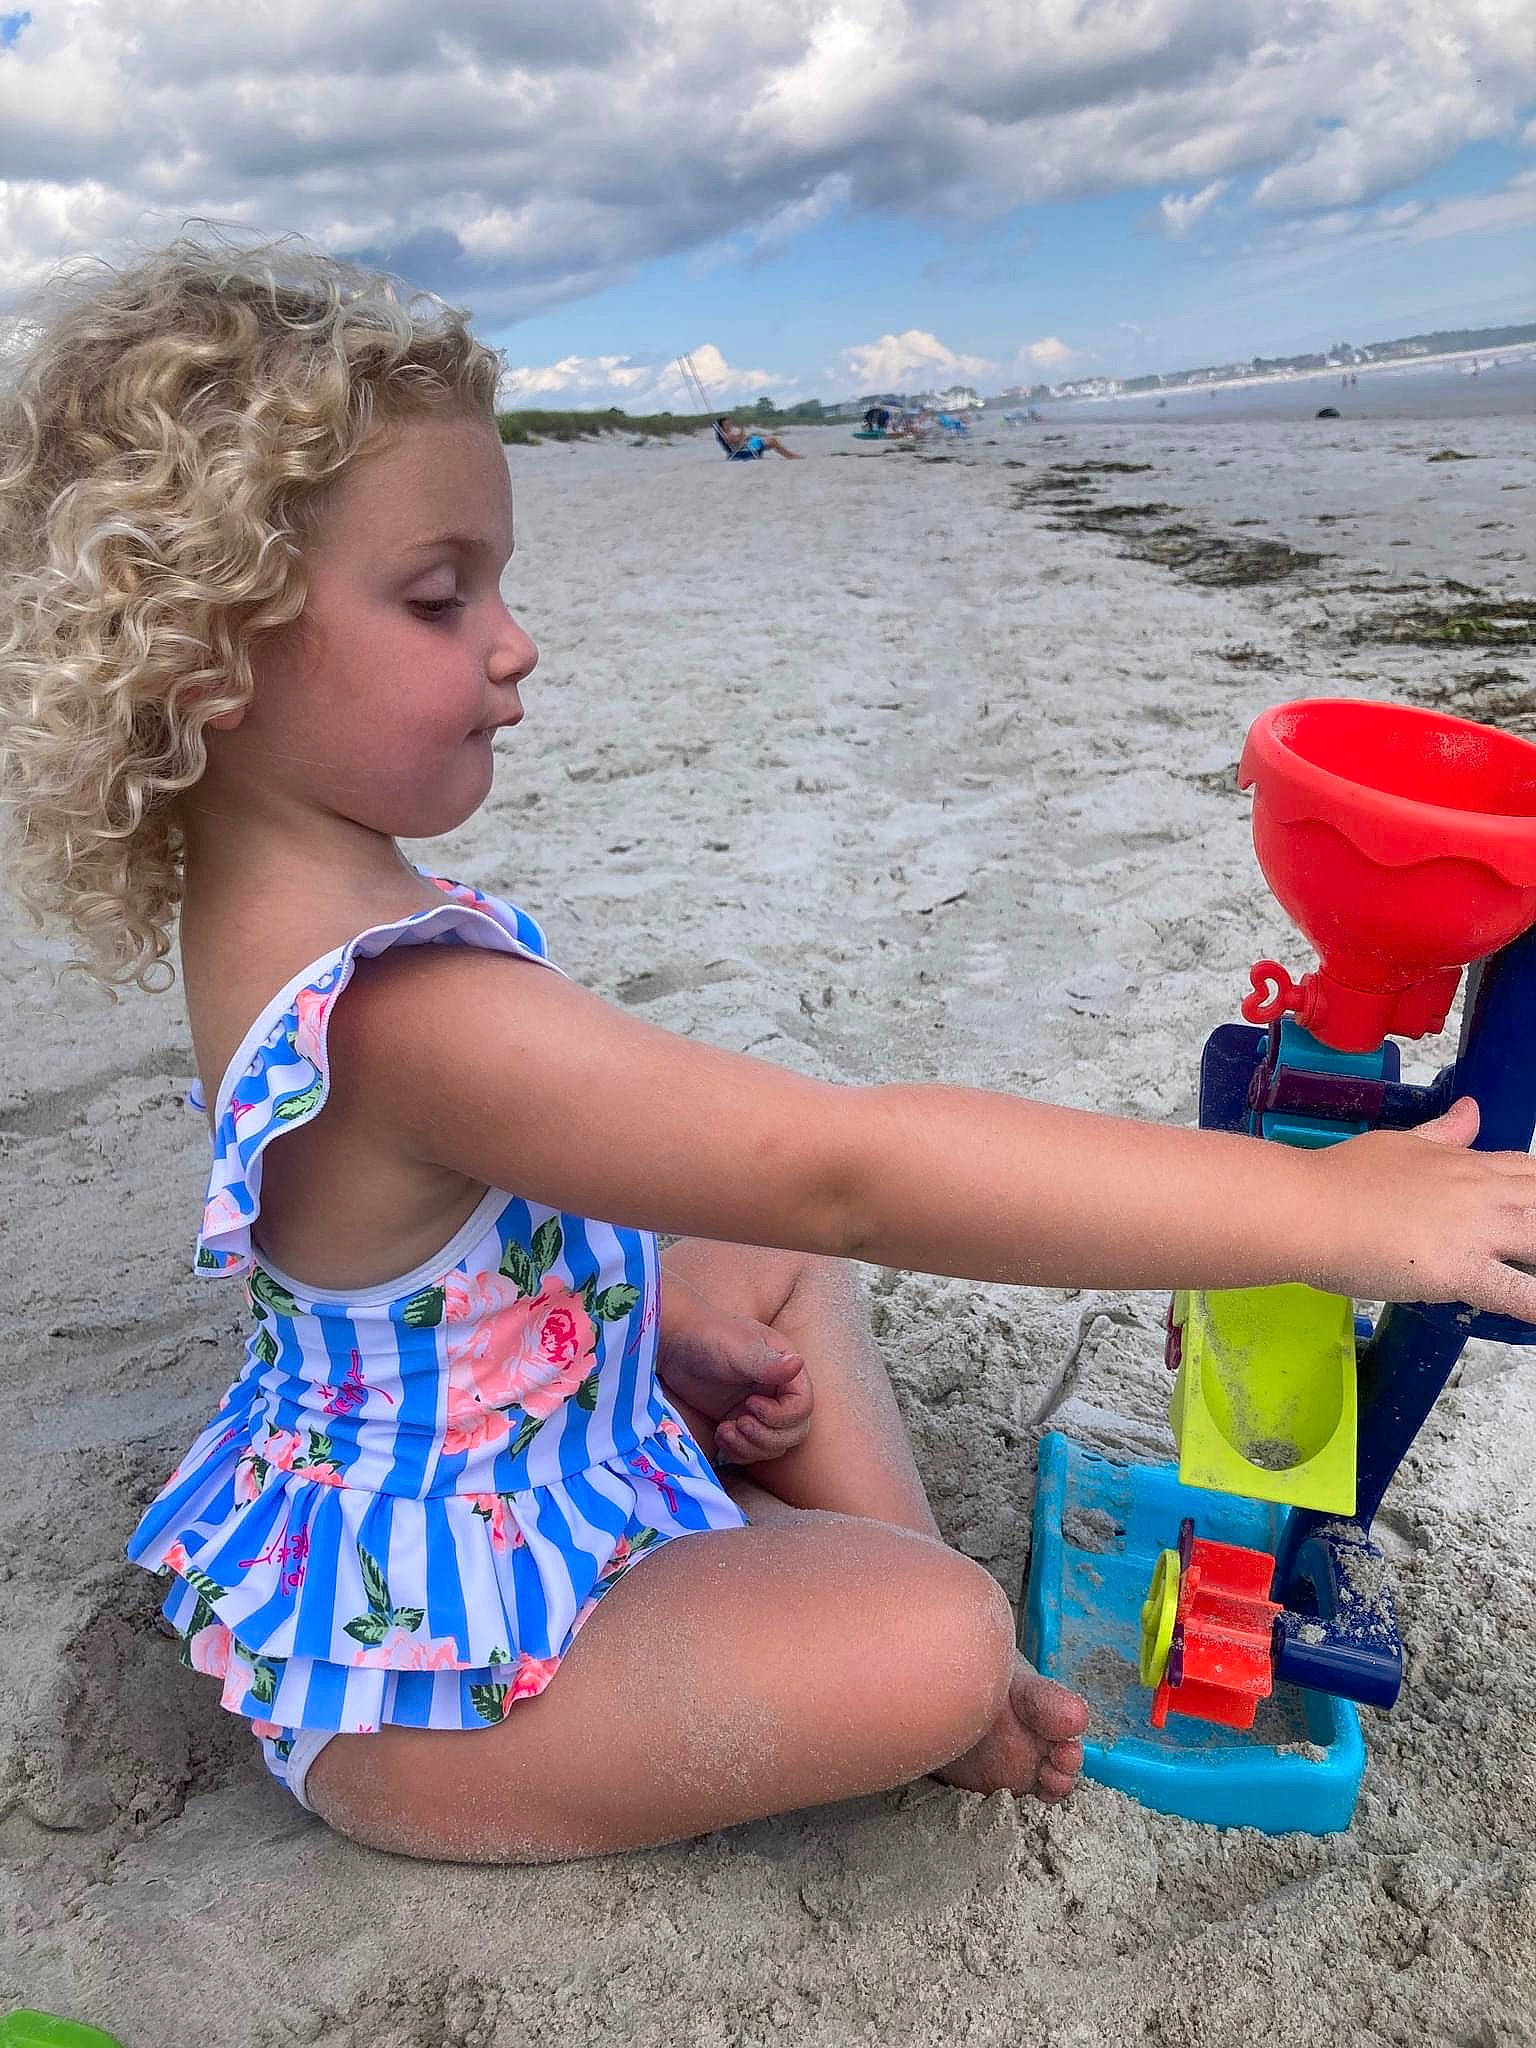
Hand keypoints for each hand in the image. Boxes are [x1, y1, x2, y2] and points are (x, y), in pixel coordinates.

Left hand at [657, 1277, 812, 1463]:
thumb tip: (798, 1364)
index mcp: (786, 1370)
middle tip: (740, 1424)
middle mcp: (778, 1391)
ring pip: (774, 1446)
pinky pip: (751, 1449)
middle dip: (767, 1436)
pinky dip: (738, 1451)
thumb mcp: (738, 1349)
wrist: (675, 1341)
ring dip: (751, 1447)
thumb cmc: (708, 1336)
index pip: (802, 1406)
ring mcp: (759, 1409)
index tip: (750, 1404)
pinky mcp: (739, 1421)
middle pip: (794, 1432)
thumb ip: (767, 1362)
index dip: (782, 1415)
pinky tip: (719, 1435)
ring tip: (725, 1431)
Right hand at [1309, 1097, 1535, 1319]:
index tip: (1529, 1207)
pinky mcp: (1460, 1270)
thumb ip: (1442, 1133)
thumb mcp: (1398, 1143)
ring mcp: (1476, 1231)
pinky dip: (1535, 1303)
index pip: (1532, 1172)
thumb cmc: (1338, 1179)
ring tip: (1532, 1267)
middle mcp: (1482, 1194)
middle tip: (1527, 1245)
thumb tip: (1470, 1110)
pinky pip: (1518, 1292)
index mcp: (1468, 1164)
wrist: (1305, 1206)